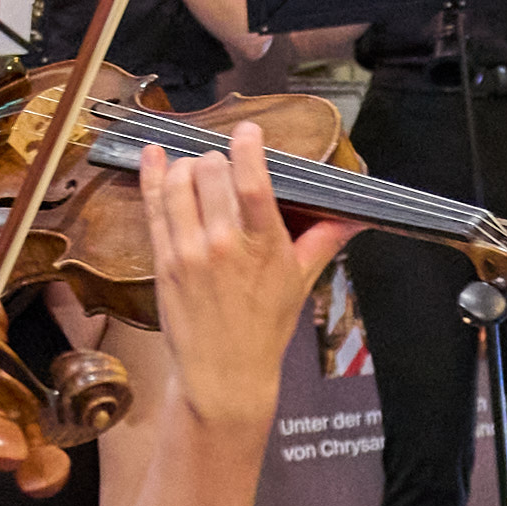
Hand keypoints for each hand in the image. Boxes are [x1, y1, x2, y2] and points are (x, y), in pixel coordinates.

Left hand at [122, 120, 356, 413]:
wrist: (224, 374)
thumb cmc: (263, 329)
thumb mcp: (300, 282)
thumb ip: (324, 239)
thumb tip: (354, 216)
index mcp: (264, 247)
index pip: (255, 183)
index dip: (249, 147)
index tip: (249, 131)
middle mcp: (224, 245)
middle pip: (212, 172)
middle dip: (218, 159)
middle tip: (224, 167)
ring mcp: (189, 252)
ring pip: (179, 181)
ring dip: (188, 166)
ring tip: (198, 171)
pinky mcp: (163, 260)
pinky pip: (153, 204)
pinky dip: (152, 174)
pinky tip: (154, 156)